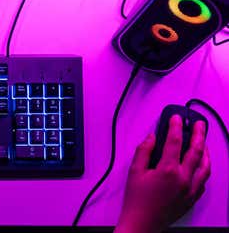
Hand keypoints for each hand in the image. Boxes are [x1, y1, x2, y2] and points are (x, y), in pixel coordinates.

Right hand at [115, 115, 210, 232]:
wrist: (142, 223)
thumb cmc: (137, 201)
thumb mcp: (134, 172)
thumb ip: (144, 151)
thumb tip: (152, 138)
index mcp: (168, 170)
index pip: (175, 141)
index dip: (175, 126)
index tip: (176, 118)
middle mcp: (183, 179)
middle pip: (196, 151)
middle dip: (198, 134)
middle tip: (198, 124)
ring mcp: (190, 189)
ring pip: (205, 166)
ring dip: (205, 151)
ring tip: (203, 142)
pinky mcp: (192, 198)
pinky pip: (203, 180)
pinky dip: (204, 168)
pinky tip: (200, 165)